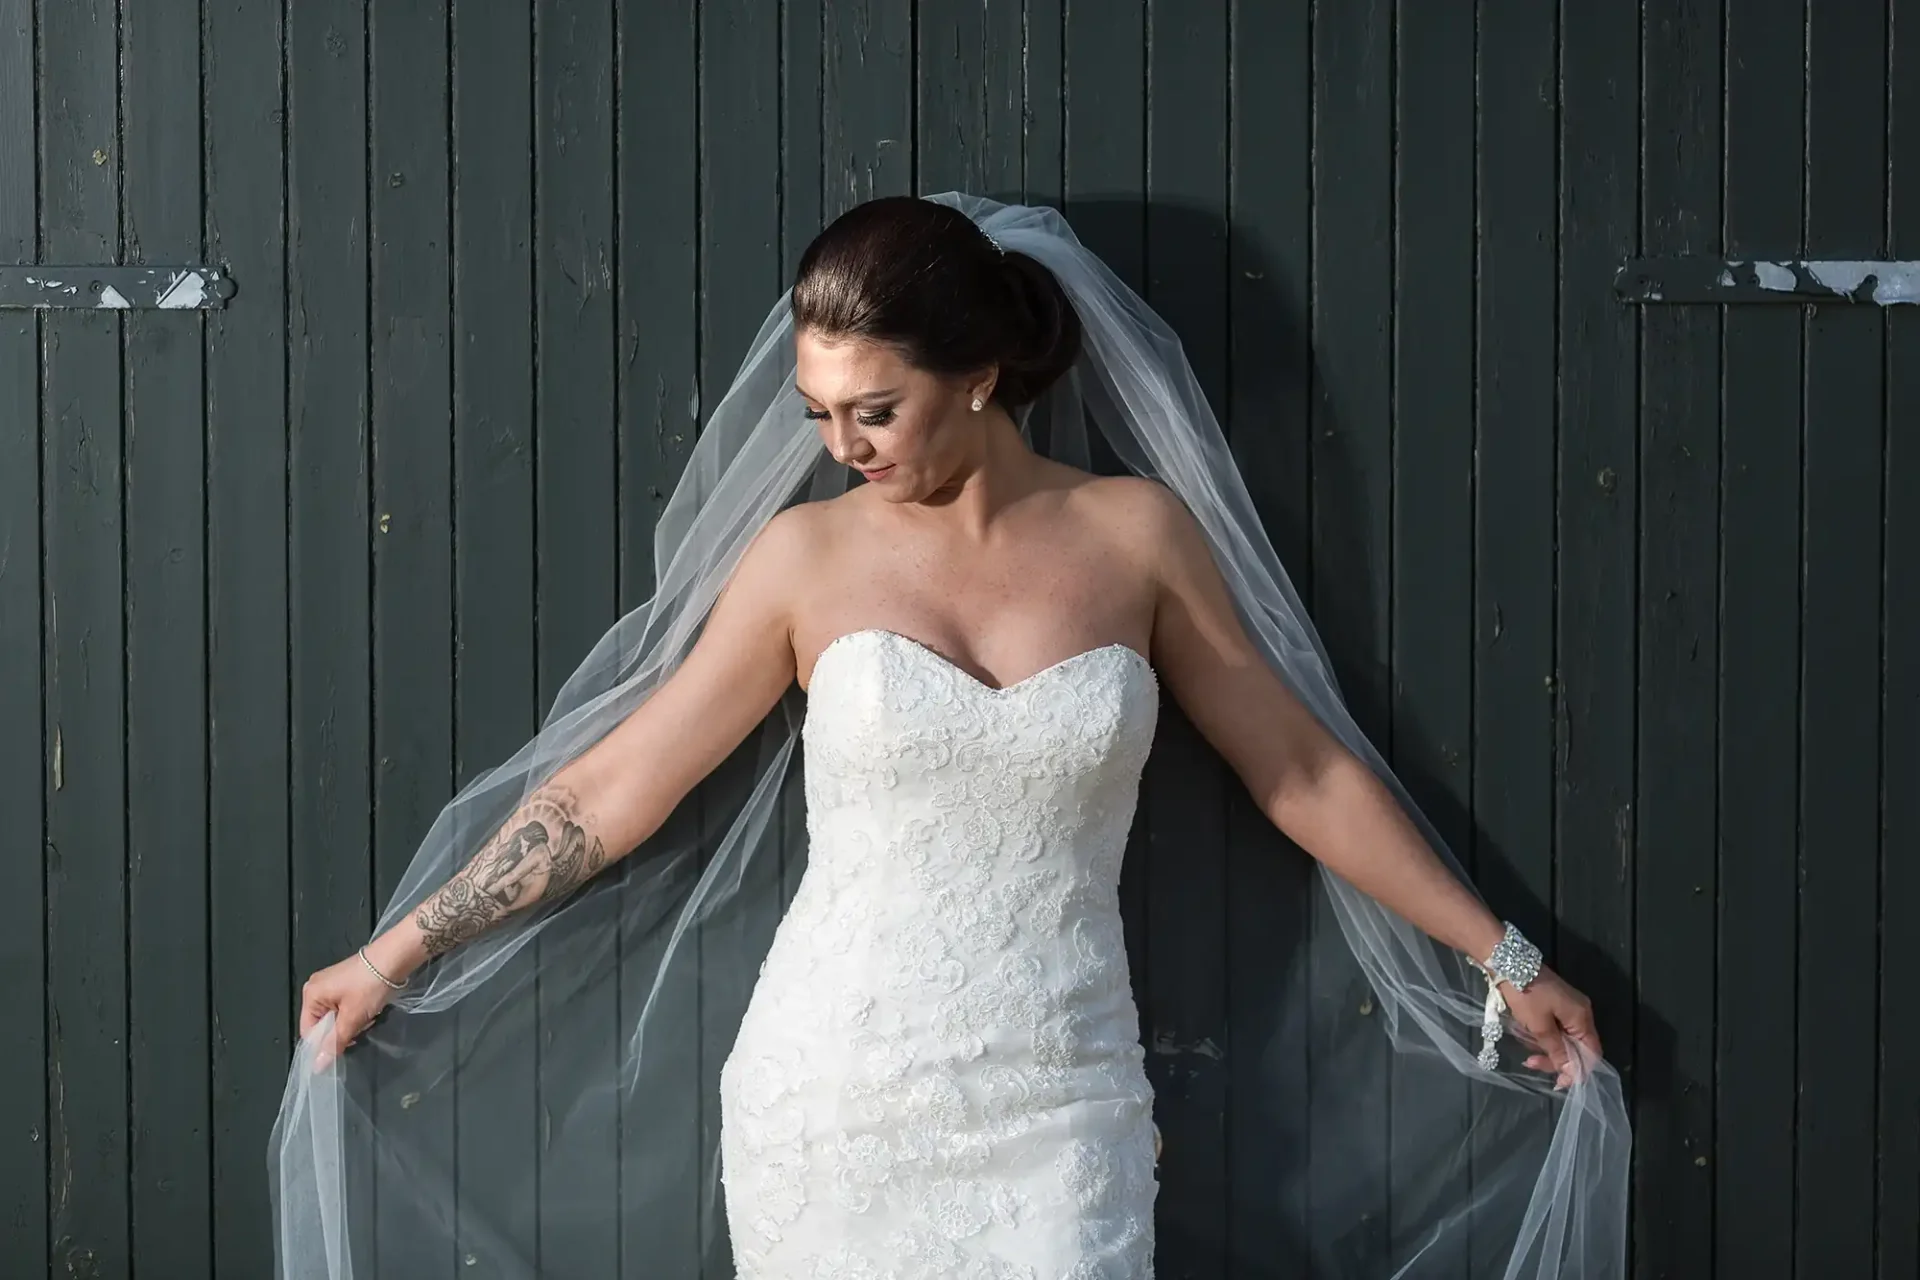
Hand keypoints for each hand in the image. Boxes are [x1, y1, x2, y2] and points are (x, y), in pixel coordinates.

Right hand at [299, 950, 397, 1070]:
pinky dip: (356, 1012)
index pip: (308, 1031)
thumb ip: (335, 1042)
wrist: (394, 957)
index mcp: (311, 995)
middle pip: (323, 1024)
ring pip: (336, 1016)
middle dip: (342, 1030)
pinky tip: (370, 1009)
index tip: (343, 1047)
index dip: (324, 1044)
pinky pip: (344, 1006)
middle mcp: (316, 988)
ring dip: (351, 1022)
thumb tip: (317, 1066)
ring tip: (368, 1016)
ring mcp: (331, 983)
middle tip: (360, 1028)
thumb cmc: (370, 986)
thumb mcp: (352, 1018)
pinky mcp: (346, 982)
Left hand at [1500, 966, 1601, 1089]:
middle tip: (1530, 1062)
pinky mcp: (1555, 1004)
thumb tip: (1573, 1073)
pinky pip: (1554, 1028)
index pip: (1592, 1053)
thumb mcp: (1539, 1027)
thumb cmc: (1526, 995)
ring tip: (1524, 1044)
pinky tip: (1525, 1033)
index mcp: (1582, 1018)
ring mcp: (1568, 1008)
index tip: (1558, 1082)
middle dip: (1554, 1058)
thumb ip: (1557, 1051)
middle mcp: (1580, 1013)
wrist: (1509, 964)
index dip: (1578, 1071)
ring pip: (1562, 1038)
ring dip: (1544, 1046)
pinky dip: (1541, 1034)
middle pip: (1576, 1048)